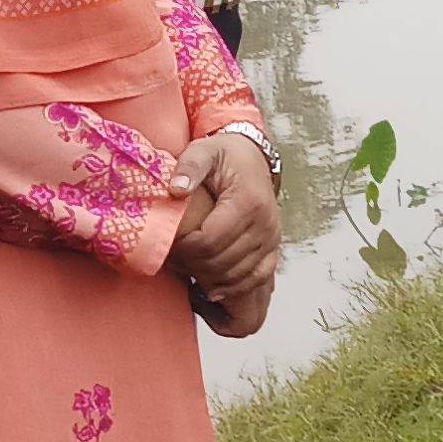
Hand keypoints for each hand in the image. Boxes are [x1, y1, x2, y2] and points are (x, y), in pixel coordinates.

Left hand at [169, 133, 280, 336]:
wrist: (252, 157)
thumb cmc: (225, 156)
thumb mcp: (203, 151)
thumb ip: (189, 166)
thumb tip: (176, 189)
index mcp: (248, 202)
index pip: (211, 241)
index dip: (185, 249)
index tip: (169, 244)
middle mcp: (265, 224)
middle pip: (223, 263)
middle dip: (193, 266)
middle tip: (174, 259)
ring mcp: (272, 239)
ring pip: (239, 277)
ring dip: (210, 280)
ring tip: (189, 271)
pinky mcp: (273, 249)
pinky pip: (258, 280)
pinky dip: (235, 290)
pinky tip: (214, 289)